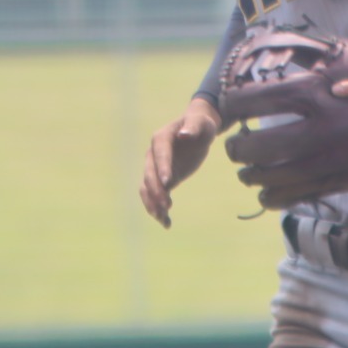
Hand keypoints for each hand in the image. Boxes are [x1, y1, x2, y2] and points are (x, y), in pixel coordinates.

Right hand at [139, 98, 219, 228]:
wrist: (197, 131)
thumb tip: (184, 134)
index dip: (163, 168)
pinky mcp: (162, 180)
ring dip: (152, 203)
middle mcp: (153, 154)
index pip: (160, 155)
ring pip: (147, 188)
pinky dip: (158, 209)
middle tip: (167, 205)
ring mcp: (155, 168)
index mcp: (161, 138)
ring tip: (163, 218)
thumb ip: (193, 128)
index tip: (167, 183)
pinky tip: (166, 223)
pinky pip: (156, 195)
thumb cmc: (200, 124)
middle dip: (156, 191)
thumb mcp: (200, 124)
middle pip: (150, 175)